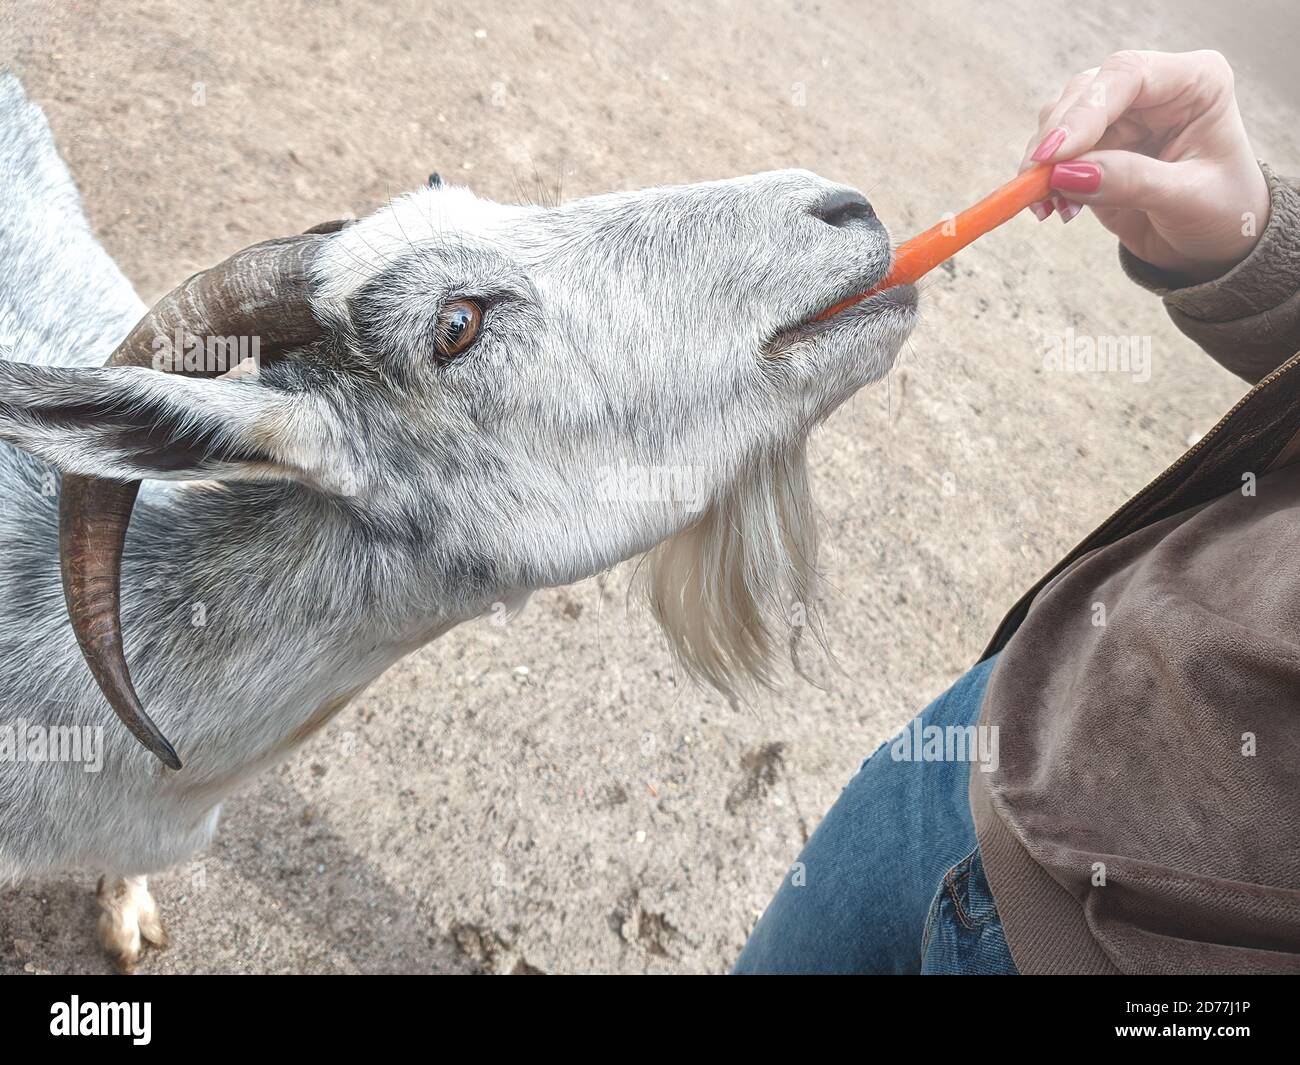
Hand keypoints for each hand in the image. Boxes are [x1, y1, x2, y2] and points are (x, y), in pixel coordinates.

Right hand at [1022, 49, 1269, 282]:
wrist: (1214, 244)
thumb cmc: (1222, 212)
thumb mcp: (1186, 200)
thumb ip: (1131, 182)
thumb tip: (1067, 173)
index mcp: (1195, 82)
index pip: (1128, 75)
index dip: (1085, 111)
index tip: (1053, 154)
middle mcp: (1154, 90)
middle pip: (1085, 92)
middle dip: (1055, 138)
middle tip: (1034, 184)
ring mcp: (1122, 116)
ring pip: (1060, 118)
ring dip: (1043, 162)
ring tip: (1046, 204)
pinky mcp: (1096, 146)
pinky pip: (1055, 153)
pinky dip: (1044, 180)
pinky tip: (1052, 207)